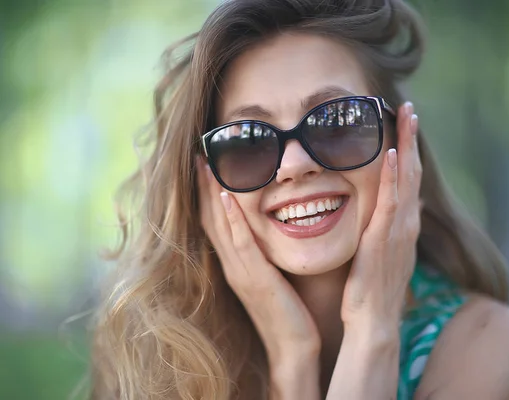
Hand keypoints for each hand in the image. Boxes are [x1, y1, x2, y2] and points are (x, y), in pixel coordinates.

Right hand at [196, 158, 320, 365]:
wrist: (293, 347)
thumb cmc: (288, 310)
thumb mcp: (271, 275)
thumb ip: (264, 252)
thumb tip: (268, 225)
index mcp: (236, 263)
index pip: (215, 221)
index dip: (207, 192)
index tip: (205, 163)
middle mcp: (232, 265)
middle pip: (210, 218)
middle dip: (202, 185)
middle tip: (198, 154)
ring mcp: (241, 272)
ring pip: (220, 225)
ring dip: (210, 193)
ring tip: (205, 164)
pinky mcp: (256, 279)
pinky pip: (241, 244)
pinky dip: (232, 219)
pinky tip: (226, 197)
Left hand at [340, 102, 421, 334]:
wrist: (373, 322)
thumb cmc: (372, 289)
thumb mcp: (383, 252)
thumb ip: (391, 227)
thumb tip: (404, 205)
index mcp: (402, 225)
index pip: (408, 179)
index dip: (408, 149)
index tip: (403, 123)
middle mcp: (406, 223)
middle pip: (413, 171)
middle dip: (411, 137)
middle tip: (409, 107)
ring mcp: (398, 231)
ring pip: (407, 179)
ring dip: (408, 145)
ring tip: (407, 114)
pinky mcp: (385, 240)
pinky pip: (391, 203)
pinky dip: (395, 177)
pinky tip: (393, 153)